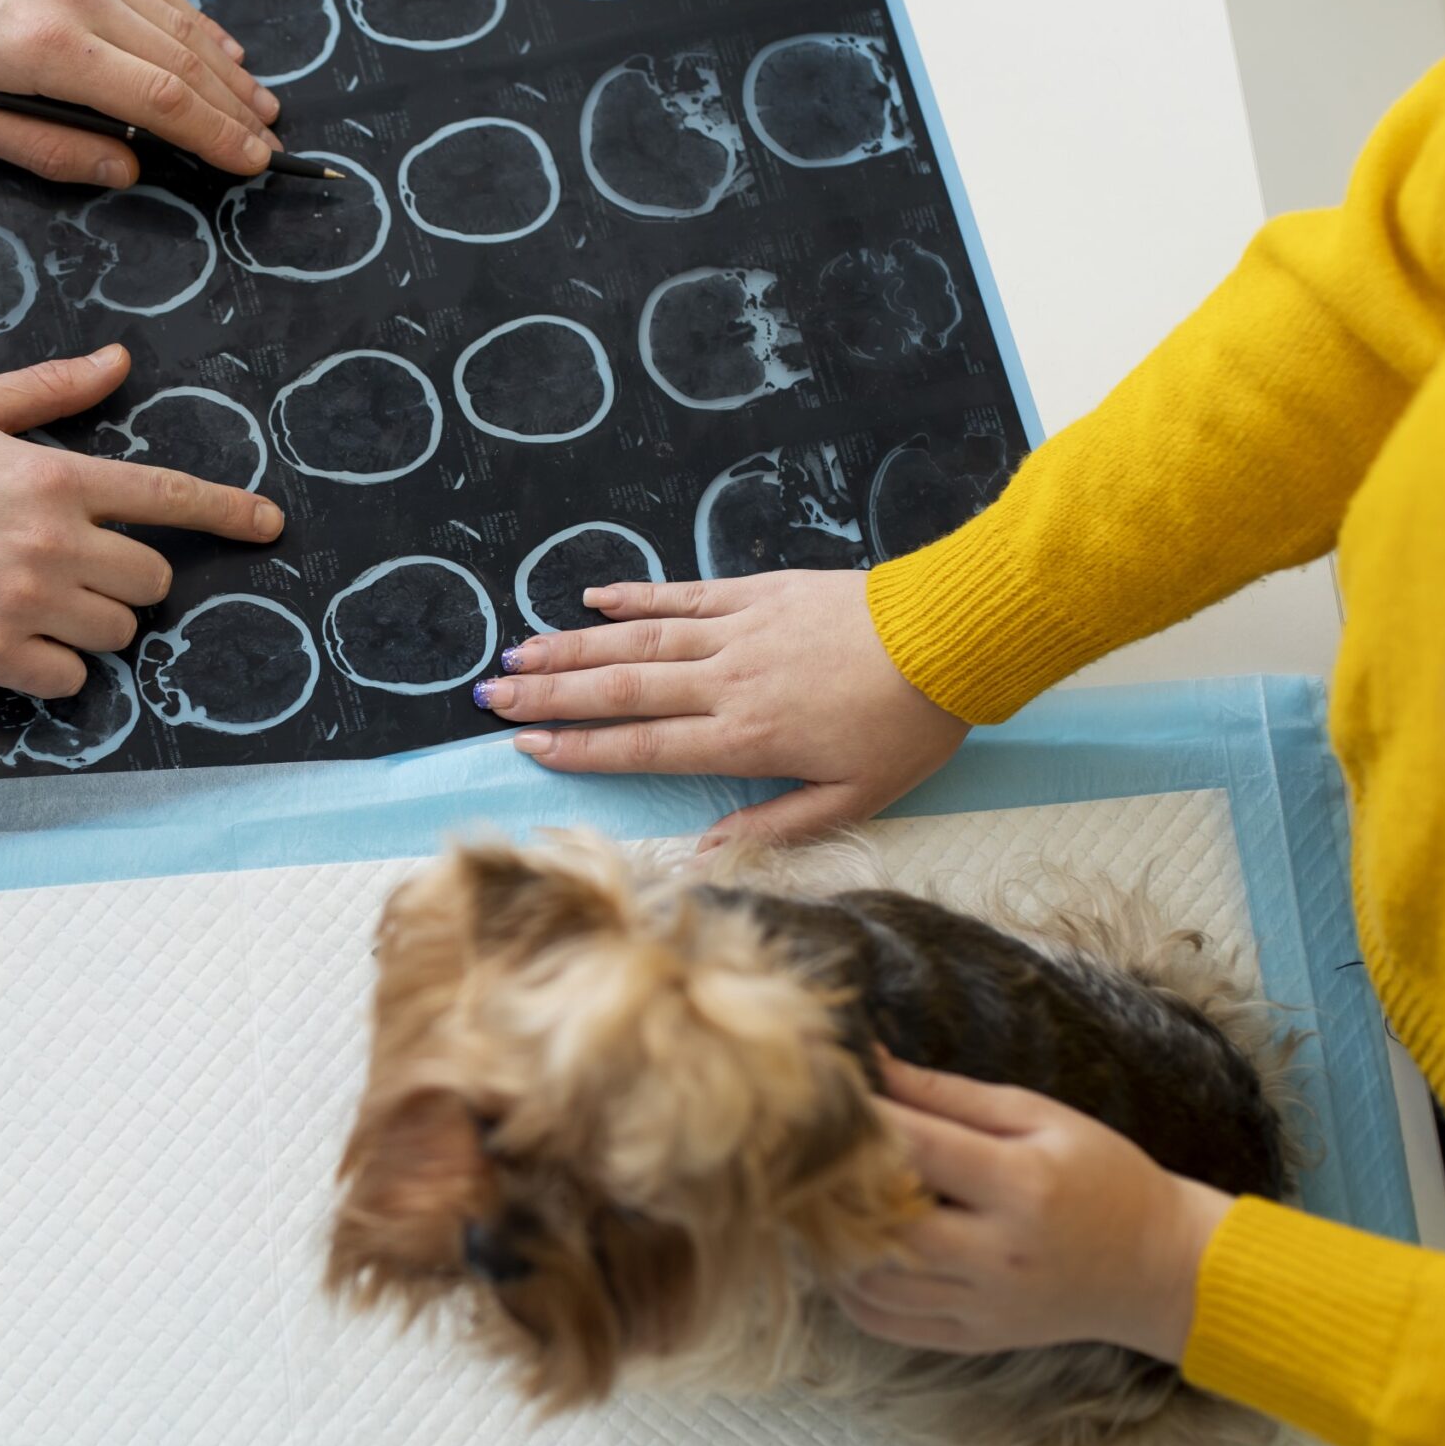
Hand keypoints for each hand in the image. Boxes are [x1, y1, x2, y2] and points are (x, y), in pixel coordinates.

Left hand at [0, 0, 279, 184]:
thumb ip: (50, 150)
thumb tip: (122, 171)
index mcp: (48, 47)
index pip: (160, 99)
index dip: (214, 135)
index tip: (248, 160)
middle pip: (183, 60)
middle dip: (232, 108)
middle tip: (266, 141)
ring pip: (178, 22)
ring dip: (224, 67)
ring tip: (257, 103)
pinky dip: (193, 24)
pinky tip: (216, 50)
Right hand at [0, 346, 282, 692]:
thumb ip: (51, 390)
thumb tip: (119, 362)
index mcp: (51, 476)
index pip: (165, 497)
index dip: (227, 514)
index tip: (268, 527)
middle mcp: (49, 540)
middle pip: (151, 581)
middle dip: (129, 578)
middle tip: (76, 567)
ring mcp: (23, 601)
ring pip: (118, 634)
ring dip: (95, 625)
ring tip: (38, 601)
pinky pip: (72, 679)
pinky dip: (57, 668)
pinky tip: (18, 640)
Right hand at [468, 571, 967, 844]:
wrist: (951, 637)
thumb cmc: (909, 727)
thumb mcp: (853, 800)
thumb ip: (774, 828)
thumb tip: (704, 853)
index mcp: (746, 739)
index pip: (643, 746)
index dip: (581, 748)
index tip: (529, 745)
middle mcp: (727, 682)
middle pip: (621, 690)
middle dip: (551, 694)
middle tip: (493, 695)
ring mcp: (738, 631)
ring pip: (638, 641)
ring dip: (574, 647)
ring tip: (520, 651)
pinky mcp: (757, 592)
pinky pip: (683, 594)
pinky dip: (634, 597)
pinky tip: (593, 599)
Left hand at [835, 1055, 1233, 1362]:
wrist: (1158, 1267)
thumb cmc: (1101, 1177)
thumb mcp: (1039, 1117)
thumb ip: (949, 1094)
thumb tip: (872, 1061)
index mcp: (1020, 1186)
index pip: (917, 1149)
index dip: (862, 1120)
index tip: (826, 1096)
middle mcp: (998, 1254)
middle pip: (883, 1223)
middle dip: (836, 1185)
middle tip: (808, 1153)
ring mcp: (983, 1305)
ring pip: (872, 1282)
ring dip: (831, 1241)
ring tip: (819, 1200)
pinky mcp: (974, 1338)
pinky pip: (886, 1322)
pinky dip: (849, 1290)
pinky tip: (845, 1251)